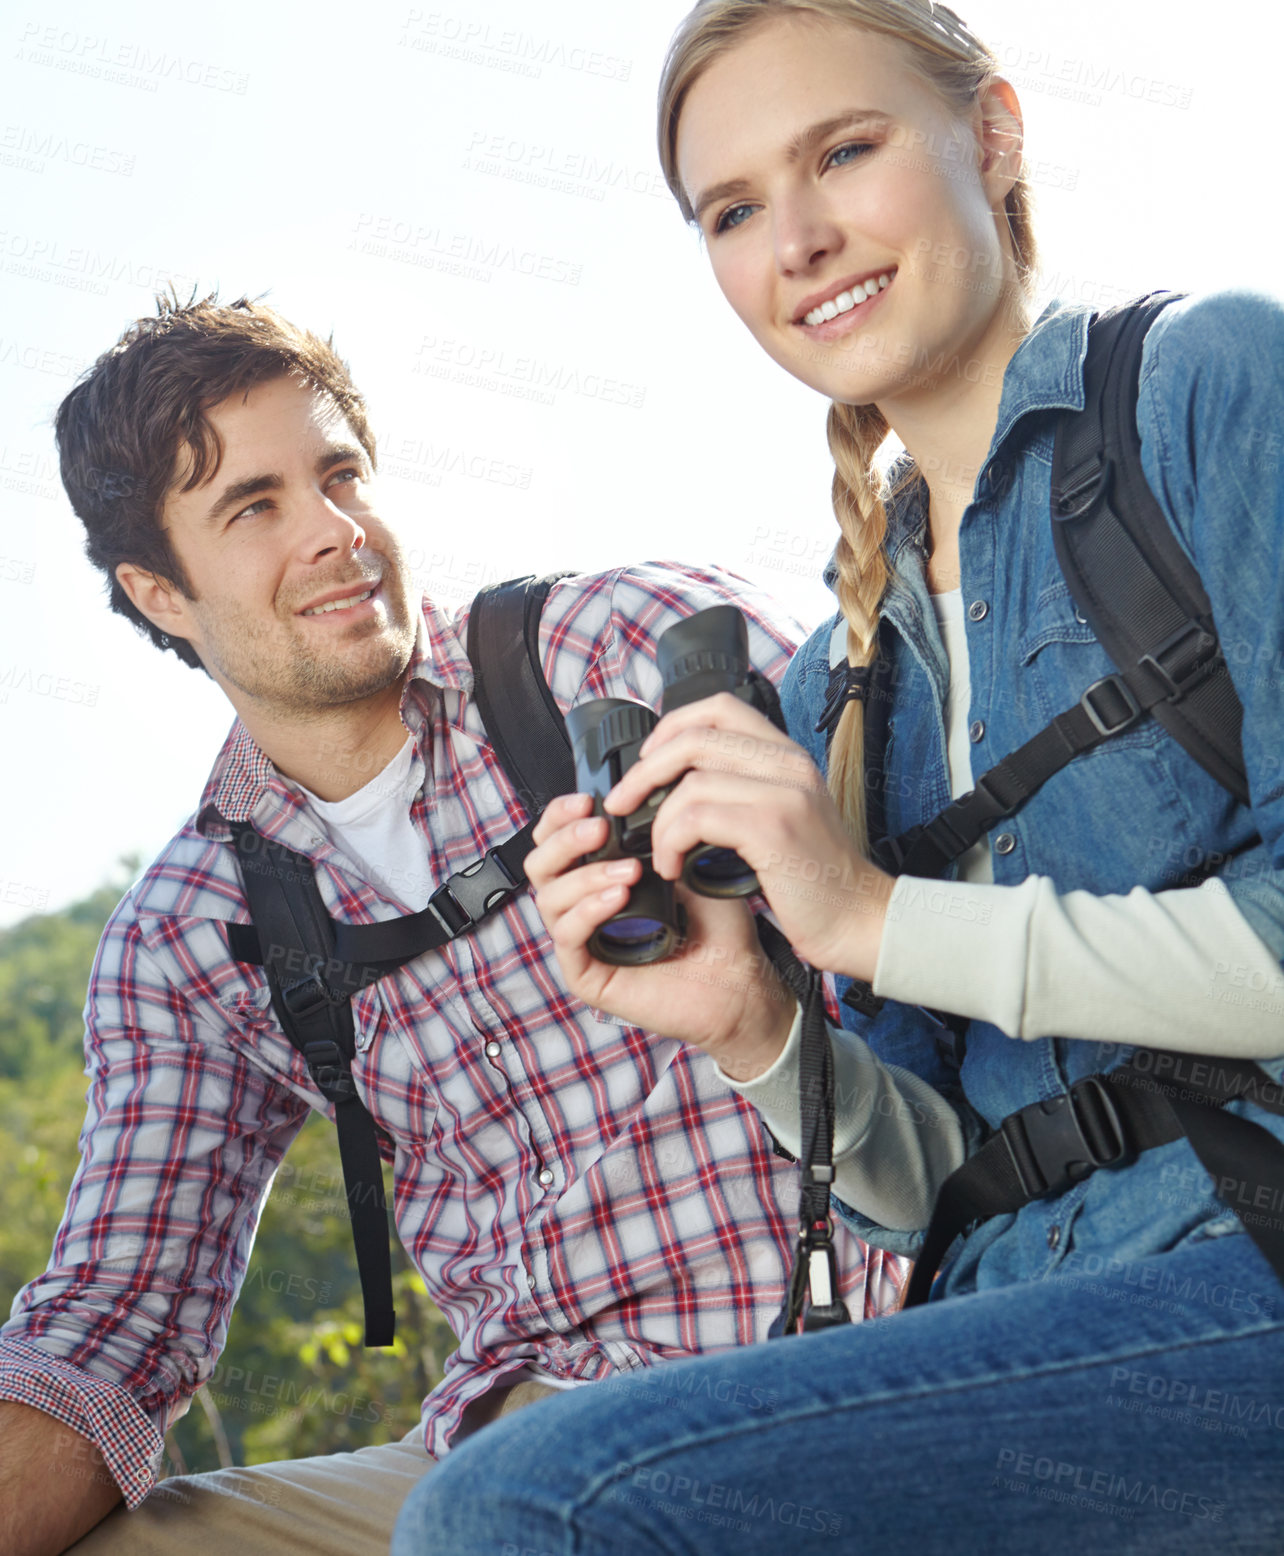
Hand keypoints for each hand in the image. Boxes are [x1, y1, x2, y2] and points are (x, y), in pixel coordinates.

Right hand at [526, 793, 795, 1079]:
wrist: (740, 978)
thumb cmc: (717, 926)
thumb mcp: (686, 863)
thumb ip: (655, 831)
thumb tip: (633, 795)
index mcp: (600, 876)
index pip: (556, 840)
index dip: (561, 816)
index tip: (587, 800)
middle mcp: (584, 907)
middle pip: (540, 865)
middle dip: (565, 840)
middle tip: (600, 829)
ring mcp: (583, 942)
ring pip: (549, 898)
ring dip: (585, 876)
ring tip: (629, 871)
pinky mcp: (586, 976)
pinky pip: (566, 937)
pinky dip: (587, 912)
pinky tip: (618, 898)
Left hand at [605, 693, 893, 981]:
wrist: (861, 921)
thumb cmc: (818, 881)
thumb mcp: (783, 819)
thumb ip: (744, 791)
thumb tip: (677, 787)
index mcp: (788, 756)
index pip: (719, 708)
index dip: (671, 727)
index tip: (646, 763)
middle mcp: (788, 763)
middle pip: (694, 737)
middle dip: (644, 771)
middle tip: (622, 804)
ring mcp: (783, 792)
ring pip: (690, 781)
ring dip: (658, 821)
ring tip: (660, 852)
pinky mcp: (772, 827)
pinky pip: (697, 816)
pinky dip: (672, 841)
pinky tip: (673, 867)